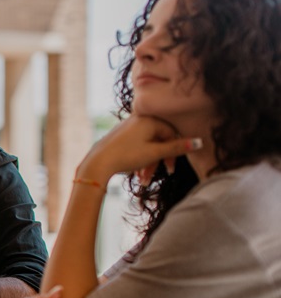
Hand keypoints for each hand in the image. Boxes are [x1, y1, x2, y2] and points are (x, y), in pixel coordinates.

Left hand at [77, 115, 200, 185]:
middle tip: (162, 175)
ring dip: (149, 162)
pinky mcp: (120, 135)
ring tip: (144, 179)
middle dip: (160, 159)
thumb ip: (177, 147)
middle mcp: (138, 118)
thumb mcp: (154, 153)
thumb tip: (200, 142)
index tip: (171, 169)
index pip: (171, 133)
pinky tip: (137, 174)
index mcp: (149, 119)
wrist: (97, 163)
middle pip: (159, 139)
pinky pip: (137, 145)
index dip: (174, 152)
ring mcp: (128, 126)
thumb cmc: (126, 156)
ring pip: (148, 144)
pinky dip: (140, 158)